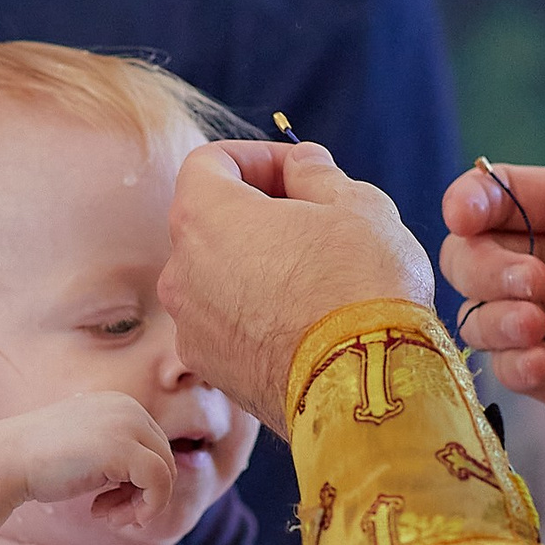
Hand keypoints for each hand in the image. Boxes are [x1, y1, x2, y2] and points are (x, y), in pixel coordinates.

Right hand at [7, 393, 177, 524]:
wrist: (7, 460)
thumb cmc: (40, 460)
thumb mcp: (88, 445)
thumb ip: (119, 451)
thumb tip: (157, 481)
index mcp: (120, 403)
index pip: (154, 447)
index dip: (139, 481)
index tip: (107, 500)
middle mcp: (128, 407)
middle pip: (164, 460)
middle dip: (142, 494)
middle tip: (109, 514)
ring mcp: (128, 425)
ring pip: (166, 473)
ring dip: (141, 504)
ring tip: (109, 516)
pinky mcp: (124, 449)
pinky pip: (160, 484)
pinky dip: (147, 508)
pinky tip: (108, 515)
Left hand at [159, 142, 433, 427]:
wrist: (362, 388)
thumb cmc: (360, 285)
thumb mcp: (355, 205)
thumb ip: (317, 174)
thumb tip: (302, 166)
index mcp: (203, 216)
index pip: (209, 162)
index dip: (257, 157)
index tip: (299, 170)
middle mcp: (182, 271)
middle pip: (210, 221)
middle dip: (260, 211)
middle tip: (317, 218)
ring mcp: (192, 327)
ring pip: (218, 276)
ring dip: (259, 264)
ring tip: (318, 272)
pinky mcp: (213, 370)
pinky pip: (229, 323)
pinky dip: (258, 311)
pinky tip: (307, 319)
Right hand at [439, 140, 544, 456]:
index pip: (502, 197)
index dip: (470, 199)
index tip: (471, 214)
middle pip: (472, 255)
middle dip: (481, 263)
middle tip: (536, 281)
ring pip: (479, 314)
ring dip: (491, 314)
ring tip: (541, 322)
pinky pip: (510, 372)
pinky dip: (512, 363)